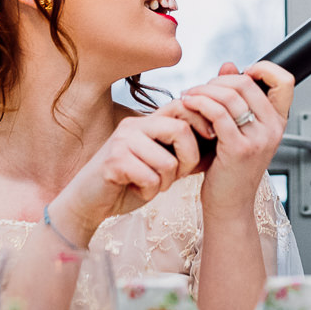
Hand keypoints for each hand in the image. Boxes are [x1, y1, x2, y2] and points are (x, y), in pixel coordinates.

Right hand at [48, 111, 204, 241]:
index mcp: (147, 122)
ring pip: (168, 161)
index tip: (213, 137)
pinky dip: (149, 191)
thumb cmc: (129, 183)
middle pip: (180, 130)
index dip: (202, 121)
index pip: (182, 107)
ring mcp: (123, 141)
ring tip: (150, 185)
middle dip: (188, 159)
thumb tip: (220, 140)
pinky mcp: (114, 161)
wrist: (90, 202)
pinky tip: (136, 191)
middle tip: (176, 175)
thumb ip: (182, 151)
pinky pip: (150, 177)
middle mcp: (135, 125)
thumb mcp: (161, 164)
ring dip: (165, 182)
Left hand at [162, 60, 292, 213]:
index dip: (264, 68)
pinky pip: (216, 113)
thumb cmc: (230, 169)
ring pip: (229, 96)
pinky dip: (198, 103)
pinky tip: (186, 103)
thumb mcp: (237, 130)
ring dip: (202, 90)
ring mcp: (258, 139)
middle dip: (217, 81)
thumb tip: (229, 65)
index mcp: (277, 122)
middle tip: (199, 89)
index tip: (239, 75)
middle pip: (246, 83)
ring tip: (188, 96)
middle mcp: (273, 129)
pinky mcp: (238, 149)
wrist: (228, 205)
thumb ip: (235, 97)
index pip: (285, 80)